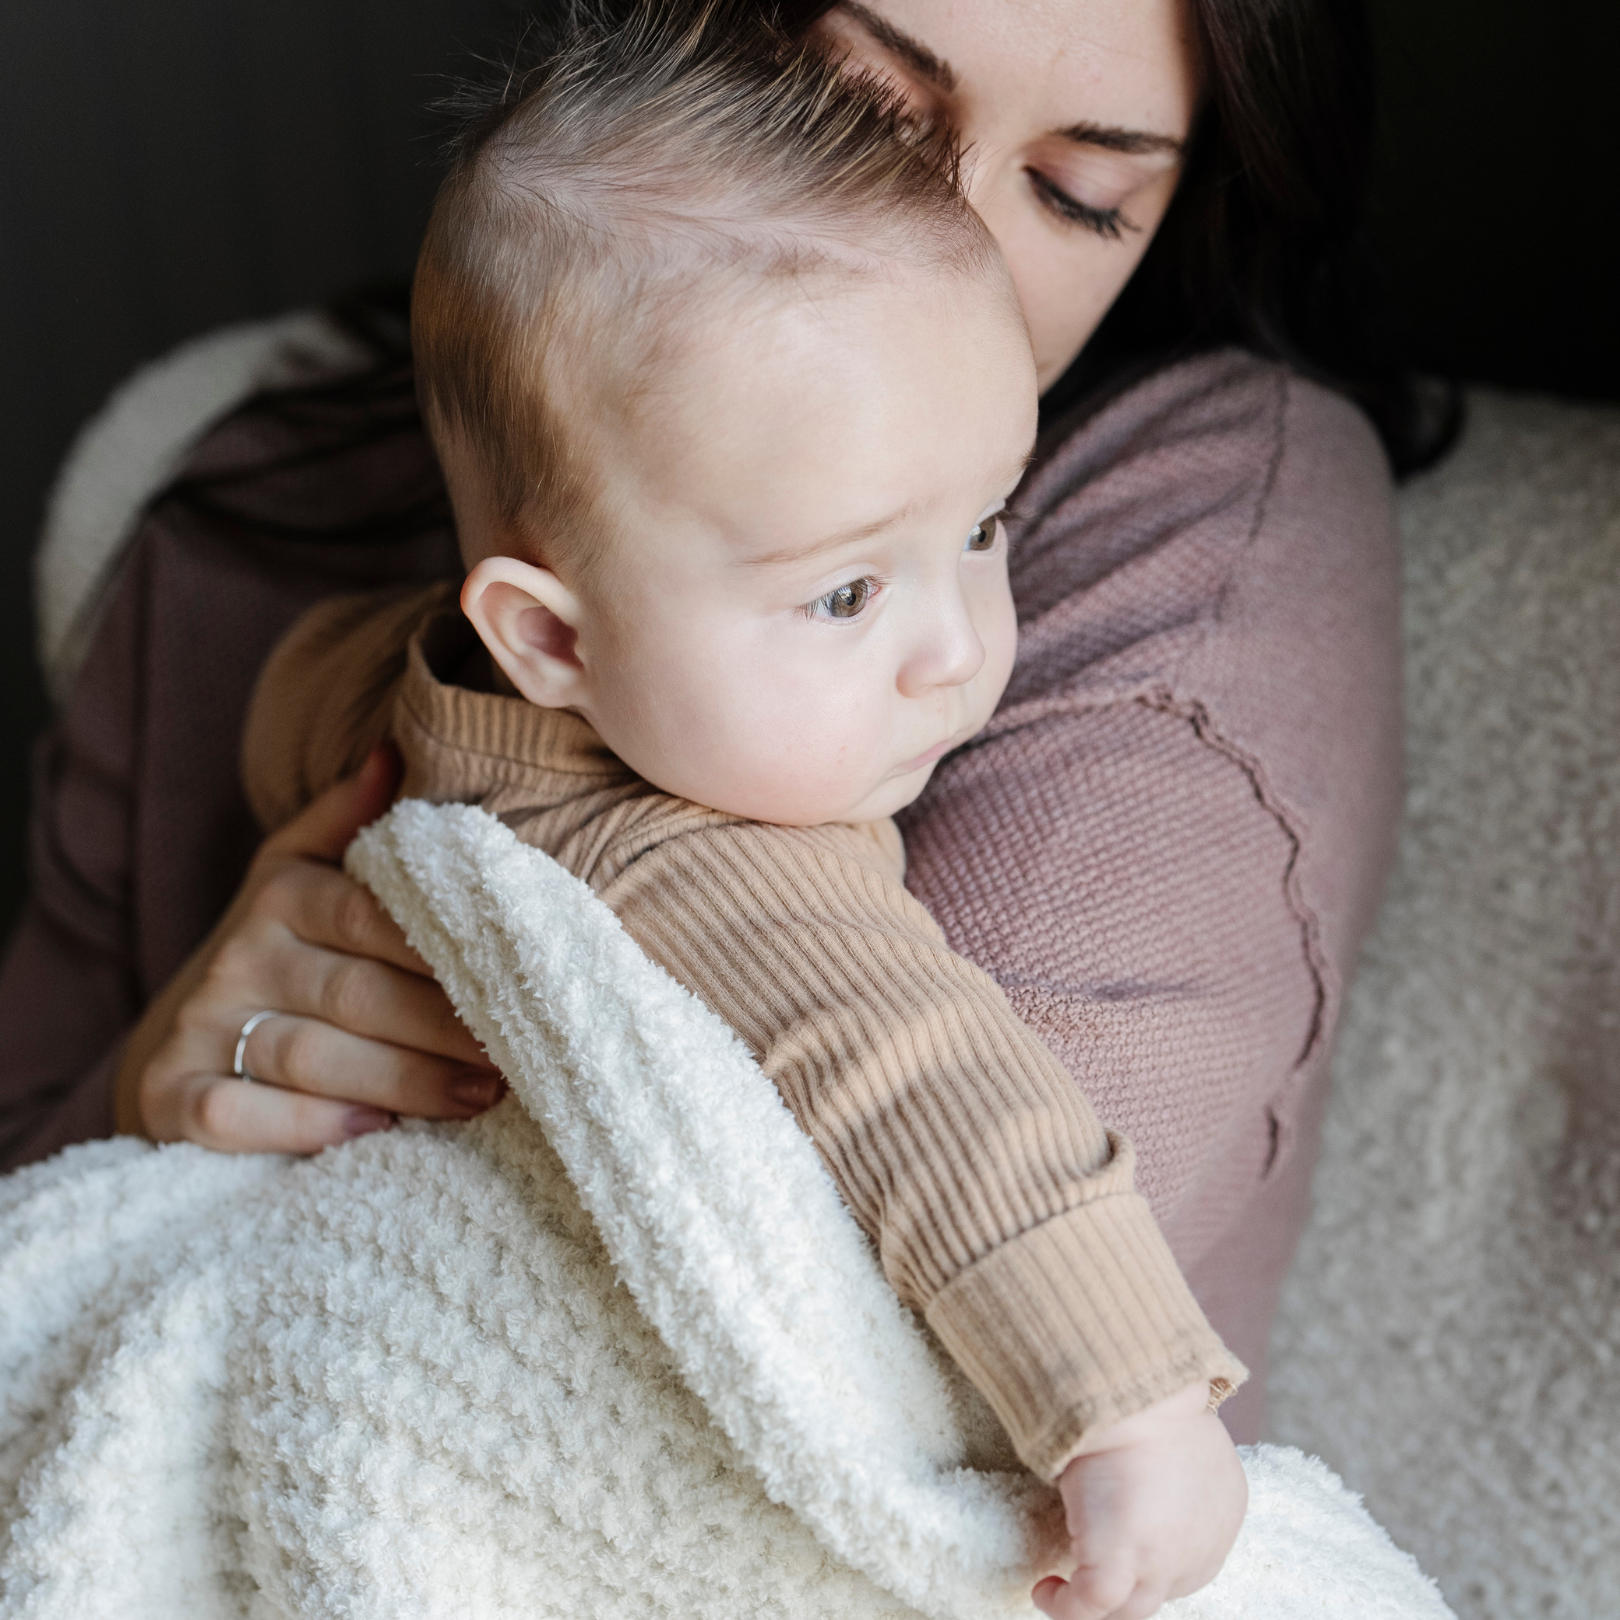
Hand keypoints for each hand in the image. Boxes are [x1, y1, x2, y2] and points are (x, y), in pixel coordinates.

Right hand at [116, 747, 503, 1151]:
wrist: (174, 1040)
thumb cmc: (275, 955)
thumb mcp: (299, 875)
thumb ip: (347, 822)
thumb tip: (394, 752)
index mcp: (284, 895)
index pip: (372, 917)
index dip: (445, 951)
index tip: (517, 979)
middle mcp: (238, 955)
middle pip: (355, 993)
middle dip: (444, 1029)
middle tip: (518, 1055)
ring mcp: (200, 1026)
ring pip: (310, 1056)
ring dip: (402, 1082)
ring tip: (480, 1097)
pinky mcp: (168, 1095)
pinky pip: (237, 1113)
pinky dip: (307, 1125)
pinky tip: (373, 1131)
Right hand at [1032, 1382, 1246, 1619]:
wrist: (1136, 1396)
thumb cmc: (1152, 1400)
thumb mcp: (1182, 1438)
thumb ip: (1175, 1473)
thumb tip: (1144, 1478)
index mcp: (1222, 1515)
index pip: (1186, 1562)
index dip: (1150, 1562)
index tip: (1117, 1544)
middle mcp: (1200, 1551)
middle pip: (1159, 1592)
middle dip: (1125, 1590)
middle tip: (1088, 1574)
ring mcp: (1162, 1562)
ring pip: (1129, 1609)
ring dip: (1096, 1607)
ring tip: (1061, 1591)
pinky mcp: (1119, 1561)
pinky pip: (1091, 1604)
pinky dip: (1065, 1606)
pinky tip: (1045, 1590)